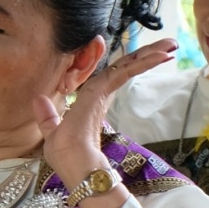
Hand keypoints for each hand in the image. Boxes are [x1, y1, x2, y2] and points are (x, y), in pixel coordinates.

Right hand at [35, 38, 178, 190]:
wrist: (76, 164)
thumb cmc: (66, 153)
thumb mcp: (53, 133)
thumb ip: (47, 117)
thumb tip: (38, 99)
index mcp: (89, 98)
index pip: (113, 74)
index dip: (129, 62)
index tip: (149, 54)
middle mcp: (97, 91)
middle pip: (124, 67)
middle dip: (146, 54)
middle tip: (169, 43)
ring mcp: (100, 91)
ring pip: (126, 66)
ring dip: (149, 54)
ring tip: (170, 44)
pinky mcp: (101, 93)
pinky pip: (123, 72)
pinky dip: (142, 62)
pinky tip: (162, 56)